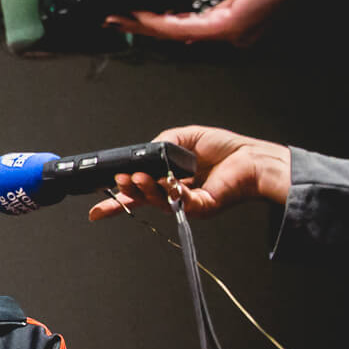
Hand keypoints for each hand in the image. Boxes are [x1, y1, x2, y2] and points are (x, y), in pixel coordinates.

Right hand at [87, 125, 291, 221]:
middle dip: (126, 192)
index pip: (137, 192)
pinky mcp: (199, 207)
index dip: (116, 201)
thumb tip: (142, 154)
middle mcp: (173, 193)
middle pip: (141, 199)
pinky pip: (177, 203)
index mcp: (167, 178)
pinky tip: (167, 182)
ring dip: (143, 190)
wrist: (252, 158)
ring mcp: (185, 203)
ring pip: (156, 202)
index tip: (96, 210)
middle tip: (120, 180)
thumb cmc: (225, 148)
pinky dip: (169, 192)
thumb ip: (160, 145)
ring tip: (137, 178)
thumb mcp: (183, 137)